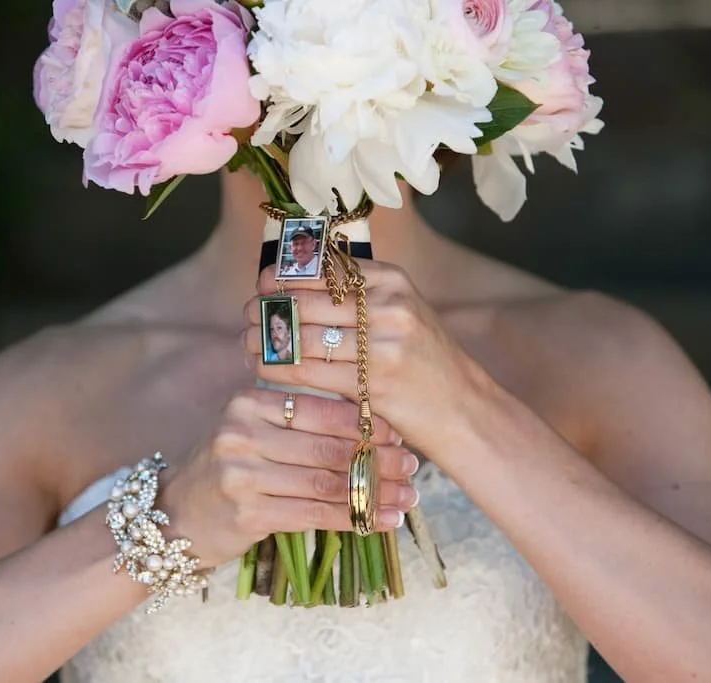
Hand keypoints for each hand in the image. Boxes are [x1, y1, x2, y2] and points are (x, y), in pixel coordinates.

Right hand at [155, 390, 419, 567]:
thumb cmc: (226, 470)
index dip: (363, 421)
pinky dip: (356, 519)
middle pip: (326, 447)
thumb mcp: (250, 431)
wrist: (176, 515)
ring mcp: (242, 475)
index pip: (317, 407)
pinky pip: (316, 514)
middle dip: (377, 458)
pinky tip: (383, 521)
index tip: (397, 432)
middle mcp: (240, 434)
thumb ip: (296, 419)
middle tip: (412, 465)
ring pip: (327, 483)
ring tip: (408, 497)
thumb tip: (372, 420)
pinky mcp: (249, 512)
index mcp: (245, 403)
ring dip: (375, 492)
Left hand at [243, 261, 501, 450]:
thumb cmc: (422, 362)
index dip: (283, 275)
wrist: (464, 410)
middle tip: (246, 315)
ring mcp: (382, 344)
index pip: (320, 267)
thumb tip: (289, 283)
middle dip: (266, 307)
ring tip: (246, 342)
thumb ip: (356, 297)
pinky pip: (306, 370)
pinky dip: (275, 367)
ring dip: (262, 338)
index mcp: (391, 282)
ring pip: (300, 335)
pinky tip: (261, 367)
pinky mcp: (372, 382)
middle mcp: (388, 306)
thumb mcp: (400, 314)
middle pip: (304, 299)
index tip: (262, 284)